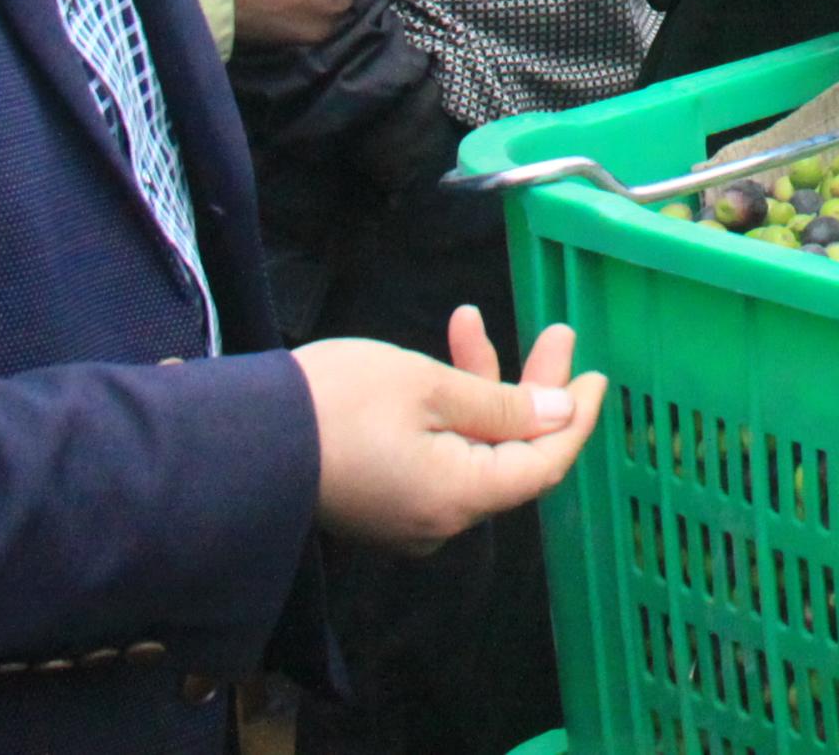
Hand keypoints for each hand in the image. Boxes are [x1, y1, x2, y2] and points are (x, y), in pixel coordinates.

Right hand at [299, 306, 603, 553]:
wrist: (241, 438)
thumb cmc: (339, 404)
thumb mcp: (428, 386)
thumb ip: (501, 403)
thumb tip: (557, 415)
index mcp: (460, 497)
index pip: (543, 466)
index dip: (576, 420)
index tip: (597, 375)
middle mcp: (440, 518)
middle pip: (509, 454)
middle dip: (532, 390)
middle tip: (555, 333)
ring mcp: (408, 513)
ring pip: (470, 446)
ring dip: (482, 385)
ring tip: (470, 320)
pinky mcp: (381, 500)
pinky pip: (435, 454)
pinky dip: (446, 407)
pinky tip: (438, 353)